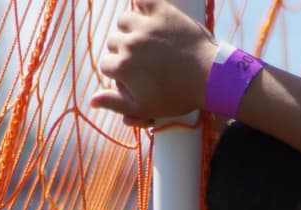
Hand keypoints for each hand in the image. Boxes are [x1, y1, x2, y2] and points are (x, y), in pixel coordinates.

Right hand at [90, 0, 217, 125]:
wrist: (209, 76)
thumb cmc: (178, 96)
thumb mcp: (145, 108)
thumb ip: (116, 104)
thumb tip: (91, 100)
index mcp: (122, 67)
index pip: (107, 65)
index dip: (119, 72)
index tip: (133, 76)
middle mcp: (129, 43)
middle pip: (114, 42)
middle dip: (124, 51)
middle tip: (144, 59)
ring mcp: (144, 24)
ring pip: (124, 20)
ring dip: (131, 28)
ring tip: (145, 37)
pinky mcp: (161, 10)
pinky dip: (143, 5)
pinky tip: (148, 14)